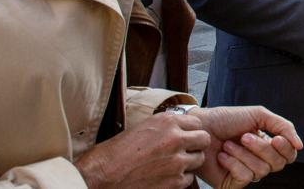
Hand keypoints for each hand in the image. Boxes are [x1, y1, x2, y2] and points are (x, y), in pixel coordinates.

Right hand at [74, 112, 208, 188]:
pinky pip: (189, 178)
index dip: (191, 130)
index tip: (185, 136)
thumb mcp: (142, 128)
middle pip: (204, 139)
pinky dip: (180, 179)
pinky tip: (165, 177)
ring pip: (199, 159)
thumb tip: (181, 125)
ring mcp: (177, 161)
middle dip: (196, 145)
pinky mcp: (174, 181)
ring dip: (189, 162)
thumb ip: (165, 126)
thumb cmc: (114, 153)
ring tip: (172, 165)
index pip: (197, 123)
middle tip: (185, 150)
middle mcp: (175, 139)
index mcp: (167, 122)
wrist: (99, 177)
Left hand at [188, 106, 302, 188]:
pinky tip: (223, 156)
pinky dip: (233, 163)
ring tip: (228, 144)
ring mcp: (246, 173)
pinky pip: (245, 177)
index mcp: (267, 145)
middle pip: (278, 164)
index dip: (286, 149)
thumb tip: (300, 146)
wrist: (199, 127)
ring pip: (261, 170)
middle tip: (244, 136)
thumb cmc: (226, 119)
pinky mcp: (232, 183)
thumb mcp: (259, 115)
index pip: (288, 155)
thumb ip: (283, 126)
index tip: (276, 138)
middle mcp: (259, 160)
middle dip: (262, 149)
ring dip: (243, 154)